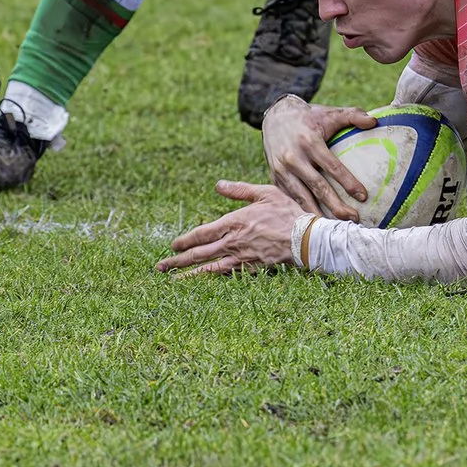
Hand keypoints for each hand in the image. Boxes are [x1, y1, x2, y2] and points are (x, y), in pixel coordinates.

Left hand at [157, 181, 304, 274]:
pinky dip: (209, 279)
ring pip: (207, 267)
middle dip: (177, 260)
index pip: (201, 233)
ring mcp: (240, 257)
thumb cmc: (287, 212)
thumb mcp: (265, 193)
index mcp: (234, 222)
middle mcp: (232, 241)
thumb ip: (239, 190)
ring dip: (187, 273)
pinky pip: (224, 275)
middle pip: (198, 253)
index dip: (185, 240)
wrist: (306, 238)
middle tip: (160, 266)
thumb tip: (218, 185)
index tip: (174, 245)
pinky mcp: (249, 268)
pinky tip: (201, 281)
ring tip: (171, 279)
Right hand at [262, 95, 376, 218]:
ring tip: (335, 226)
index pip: (332, 166)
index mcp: (309, 142)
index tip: (363, 196)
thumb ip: (354, 115)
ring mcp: (282, 170)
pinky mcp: (275, 178)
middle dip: (336, 205)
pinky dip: (303, 209)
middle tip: (353, 218)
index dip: (348, 182)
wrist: (276, 117)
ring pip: (302, 197)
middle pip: (317, 187)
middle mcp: (294, 158)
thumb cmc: (310, 117)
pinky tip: (317, 220)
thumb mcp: (331, 112)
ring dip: (319, 213)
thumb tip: (375, 122)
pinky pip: (291, 197)